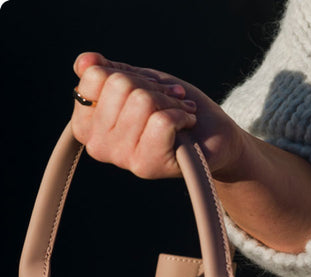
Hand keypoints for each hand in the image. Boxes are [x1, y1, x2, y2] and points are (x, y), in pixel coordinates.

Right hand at [71, 52, 244, 179]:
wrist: (212, 138)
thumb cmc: (174, 109)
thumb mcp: (140, 83)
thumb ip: (109, 73)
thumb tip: (83, 62)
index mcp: (88, 123)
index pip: (95, 76)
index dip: (130, 74)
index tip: (150, 86)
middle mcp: (97, 145)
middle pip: (120, 85)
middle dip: (153, 86)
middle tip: (171, 100)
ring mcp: (120, 158)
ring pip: (141, 101)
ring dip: (171, 101)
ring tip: (181, 112)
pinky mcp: (145, 166)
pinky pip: (161, 121)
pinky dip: (182, 115)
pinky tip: (187, 125)